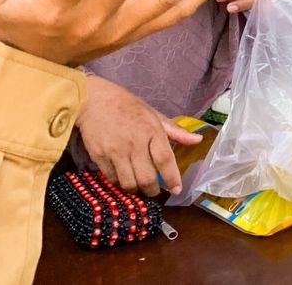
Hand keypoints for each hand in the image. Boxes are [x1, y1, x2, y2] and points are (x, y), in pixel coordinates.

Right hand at [76, 76, 201, 195]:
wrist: (93, 100)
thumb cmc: (128, 106)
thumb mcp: (154, 114)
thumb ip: (176, 131)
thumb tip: (197, 140)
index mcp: (152, 131)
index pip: (165, 160)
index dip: (173, 178)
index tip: (177, 189)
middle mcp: (134, 143)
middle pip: (147, 177)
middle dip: (153, 190)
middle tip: (155, 191)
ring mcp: (115, 151)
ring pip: (128, 183)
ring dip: (136, 190)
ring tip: (140, 187)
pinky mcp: (99, 156)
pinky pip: (111, 179)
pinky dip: (119, 183)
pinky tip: (124, 178)